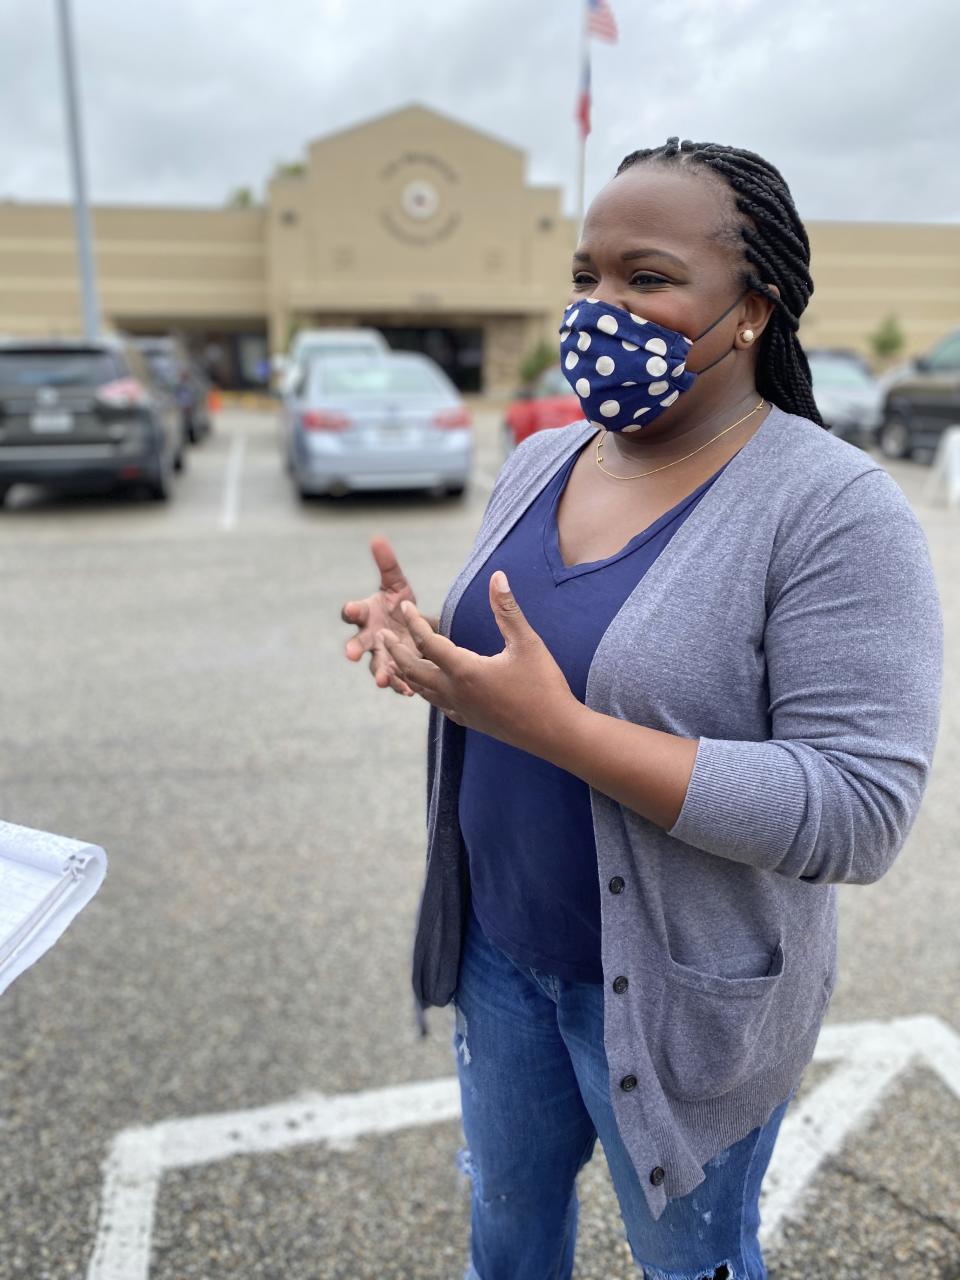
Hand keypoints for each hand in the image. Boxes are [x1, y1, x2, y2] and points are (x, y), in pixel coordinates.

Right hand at [341, 537, 431, 695]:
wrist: (414, 629)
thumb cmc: (398, 604)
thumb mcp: (396, 584)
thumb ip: (387, 564)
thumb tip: (377, 538)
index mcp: (366, 615)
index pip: (352, 612)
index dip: (351, 610)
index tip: (352, 609)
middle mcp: (369, 637)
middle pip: (357, 643)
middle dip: (354, 648)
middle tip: (351, 654)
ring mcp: (381, 655)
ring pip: (376, 666)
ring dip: (380, 673)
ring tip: (384, 681)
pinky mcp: (396, 669)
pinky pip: (396, 680)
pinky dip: (401, 686)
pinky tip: (409, 691)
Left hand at [380, 571, 578, 753]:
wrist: (555, 733)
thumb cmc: (544, 686)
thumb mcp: (527, 643)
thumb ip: (507, 610)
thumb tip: (497, 577)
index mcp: (465, 671)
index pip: (428, 642)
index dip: (414, 622)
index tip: (404, 605)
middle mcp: (455, 693)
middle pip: (413, 670)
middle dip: (395, 650)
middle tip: (383, 635)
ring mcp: (460, 710)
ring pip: (421, 690)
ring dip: (405, 672)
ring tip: (394, 659)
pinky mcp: (470, 721)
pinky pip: (437, 704)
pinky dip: (424, 691)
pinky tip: (428, 687)